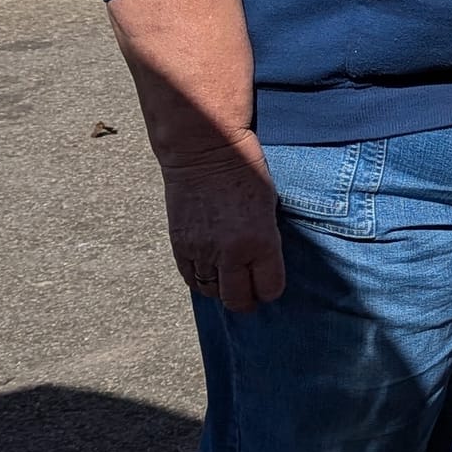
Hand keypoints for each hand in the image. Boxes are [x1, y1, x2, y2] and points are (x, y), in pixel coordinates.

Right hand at [160, 138, 286, 311]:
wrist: (205, 150)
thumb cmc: (246, 171)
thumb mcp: (269, 207)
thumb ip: (267, 241)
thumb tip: (263, 268)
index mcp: (262, 241)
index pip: (269, 290)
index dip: (270, 290)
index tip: (269, 283)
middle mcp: (232, 252)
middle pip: (238, 300)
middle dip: (247, 300)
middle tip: (249, 292)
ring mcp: (203, 250)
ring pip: (212, 292)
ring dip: (221, 289)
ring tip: (228, 278)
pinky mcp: (180, 245)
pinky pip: (190, 278)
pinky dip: (200, 279)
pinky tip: (209, 270)